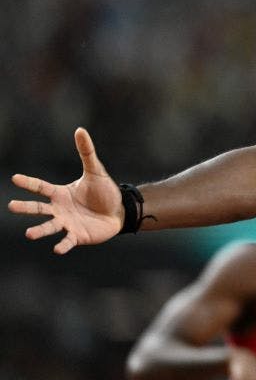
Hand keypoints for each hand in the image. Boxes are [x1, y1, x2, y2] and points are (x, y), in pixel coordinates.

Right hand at [8, 128, 122, 253]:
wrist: (119, 211)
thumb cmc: (104, 191)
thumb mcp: (95, 170)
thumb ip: (86, 152)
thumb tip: (80, 130)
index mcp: (60, 193)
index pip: (41, 187)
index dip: (29, 182)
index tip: (15, 178)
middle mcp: (59, 209)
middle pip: (39, 208)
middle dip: (26, 208)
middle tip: (11, 206)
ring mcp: (67, 223)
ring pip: (49, 227)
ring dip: (39, 231)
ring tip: (29, 234)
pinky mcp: (77, 236)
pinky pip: (67, 241)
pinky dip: (62, 245)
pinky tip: (57, 249)